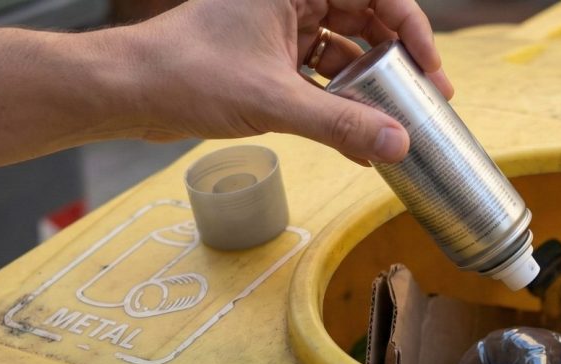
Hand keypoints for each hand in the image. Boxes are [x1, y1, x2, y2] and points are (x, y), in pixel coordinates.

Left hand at [111, 0, 454, 163]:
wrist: (128, 91)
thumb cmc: (187, 72)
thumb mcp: (274, 101)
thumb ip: (341, 124)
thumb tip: (398, 145)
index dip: (412, 28)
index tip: (432, 69)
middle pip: (365, 21)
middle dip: (398, 62)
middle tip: (428, 99)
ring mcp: (279, 30)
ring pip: (343, 53)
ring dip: (370, 88)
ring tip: (397, 124)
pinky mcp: (268, 61)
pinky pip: (319, 78)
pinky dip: (339, 105)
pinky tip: (359, 140)